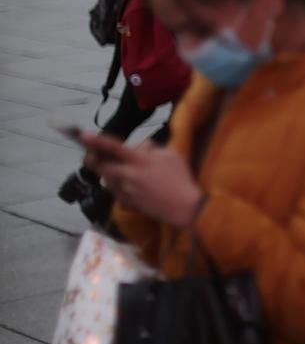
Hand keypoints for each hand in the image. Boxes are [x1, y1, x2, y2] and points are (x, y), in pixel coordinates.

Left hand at [81, 133, 203, 228]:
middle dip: (92, 159)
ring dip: (107, 171)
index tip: (83, 136)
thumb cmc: (180, 178)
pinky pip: (114, 189)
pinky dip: (116, 183)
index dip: (96, 141)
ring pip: (106, 178)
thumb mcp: (170, 155)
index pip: (113, 147)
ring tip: (120, 169)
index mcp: (139, 161)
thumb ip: (151, 148)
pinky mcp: (126, 201)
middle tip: (89, 155)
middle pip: (101, 166)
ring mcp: (125, 190)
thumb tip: (139, 147)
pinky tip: (128, 182)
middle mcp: (128, 175)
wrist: (183, 207)